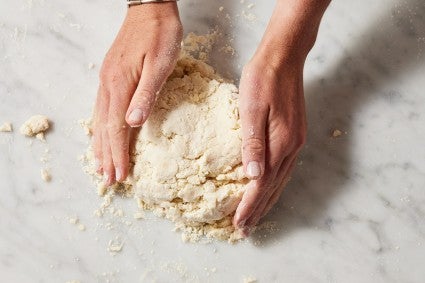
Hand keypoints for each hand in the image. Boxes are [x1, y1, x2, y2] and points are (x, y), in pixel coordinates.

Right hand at [92, 3, 182, 184]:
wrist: (149, 9)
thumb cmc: (160, 35)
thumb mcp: (160, 64)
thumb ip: (146, 94)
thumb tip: (132, 123)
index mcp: (121, 85)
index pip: (117, 129)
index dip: (118, 154)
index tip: (119, 175)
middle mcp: (109, 85)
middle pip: (104, 128)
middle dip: (107, 156)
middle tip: (107, 180)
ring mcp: (107, 80)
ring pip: (100, 119)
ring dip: (100, 144)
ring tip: (99, 164)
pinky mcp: (111, 75)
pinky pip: (101, 107)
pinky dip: (100, 127)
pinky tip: (100, 133)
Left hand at [233, 55, 306, 235]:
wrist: (284, 57)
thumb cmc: (262, 79)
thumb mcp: (251, 108)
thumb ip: (252, 143)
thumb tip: (252, 176)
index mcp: (280, 143)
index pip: (262, 185)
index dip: (249, 206)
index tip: (238, 224)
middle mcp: (291, 147)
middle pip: (273, 188)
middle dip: (258, 211)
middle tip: (245, 231)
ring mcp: (296, 142)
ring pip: (280, 181)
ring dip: (267, 202)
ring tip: (256, 218)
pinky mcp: (295, 135)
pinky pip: (284, 169)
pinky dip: (275, 185)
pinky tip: (268, 189)